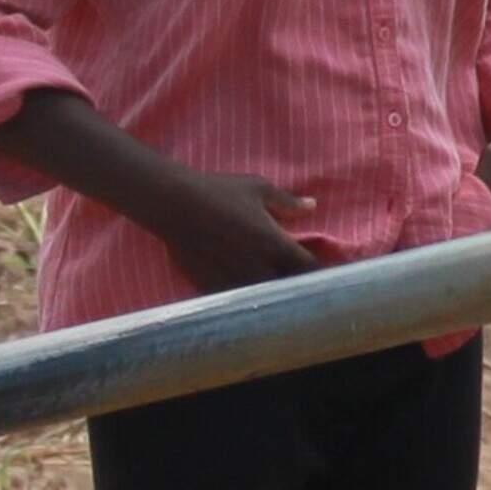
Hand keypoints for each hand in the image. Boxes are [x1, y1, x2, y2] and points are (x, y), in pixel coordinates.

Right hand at [144, 167, 321, 293]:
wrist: (174, 204)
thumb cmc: (218, 192)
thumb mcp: (258, 188)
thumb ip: (287, 203)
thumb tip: (312, 206)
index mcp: (276, 245)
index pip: (310, 270)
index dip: (316, 272)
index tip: (314, 269)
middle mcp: (260, 268)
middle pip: (289, 290)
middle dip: (294, 285)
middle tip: (293, 278)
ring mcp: (237, 282)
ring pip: (263, 300)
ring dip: (270, 295)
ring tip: (268, 287)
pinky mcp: (214, 288)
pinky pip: (237, 301)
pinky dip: (244, 298)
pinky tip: (243, 290)